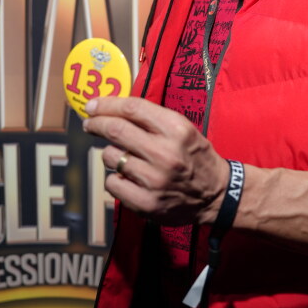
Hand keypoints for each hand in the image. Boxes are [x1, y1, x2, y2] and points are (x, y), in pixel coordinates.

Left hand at [82, 96, 228, 225]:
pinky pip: (112, 183)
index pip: (132, 109)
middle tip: (90, 124)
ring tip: (125, 157)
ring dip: (112, 154)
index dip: (107, 104)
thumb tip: (112, 109)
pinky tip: (128, 178)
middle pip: (116, 130)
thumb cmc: (195, 156)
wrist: (216, 194)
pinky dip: (115, 179)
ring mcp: (155, 180)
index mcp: (176, 129)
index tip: (93, 105)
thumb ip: (152, 119)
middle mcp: (165, 153)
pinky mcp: (147, 203)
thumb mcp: (183, 129)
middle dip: (96, 124)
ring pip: (111, 157)